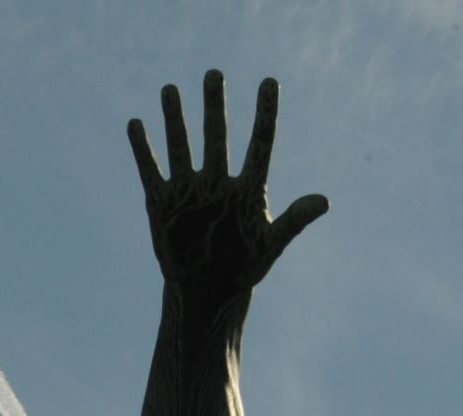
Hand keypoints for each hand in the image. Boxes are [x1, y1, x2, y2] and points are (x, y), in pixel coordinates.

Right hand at [127, 71, 327, 297]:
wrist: (208, 294)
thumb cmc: (245, 268)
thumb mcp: (271, 244)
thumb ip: (295, 220)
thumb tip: (326, 201)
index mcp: (249, 188)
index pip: (260, 143)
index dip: (265, 114)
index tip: (269, 81)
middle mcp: (219, 181)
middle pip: (216, 137)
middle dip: (214, 107)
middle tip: (214, 74)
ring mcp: (189, 190)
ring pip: (181, 146)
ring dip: (175, 119)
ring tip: (170, 89)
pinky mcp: (162, 204)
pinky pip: (151, 171)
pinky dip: (142, 149)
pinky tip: (136, 124)